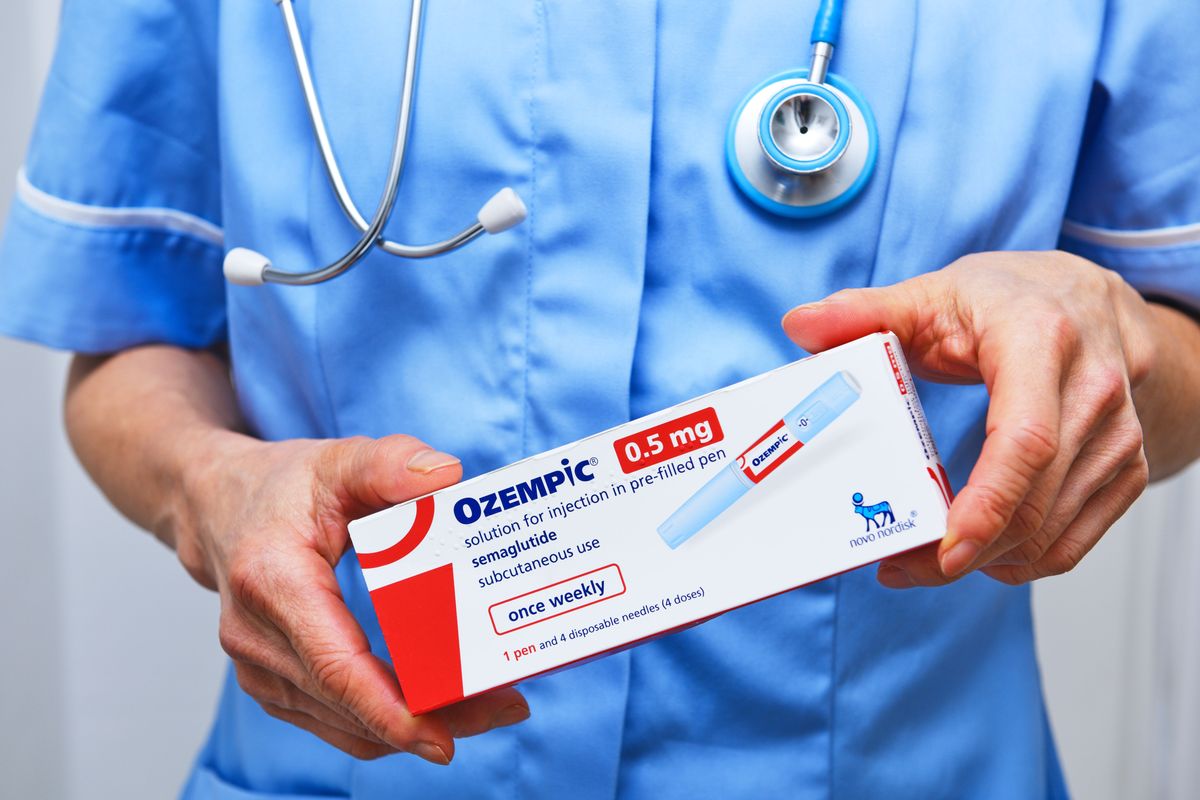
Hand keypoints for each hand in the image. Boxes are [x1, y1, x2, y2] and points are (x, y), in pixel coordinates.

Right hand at [174, 433, 528, 762]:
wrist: (217, 506)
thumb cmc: (280, 486)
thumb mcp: (337, 460)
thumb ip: (389, 463)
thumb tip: (447, 474)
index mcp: (271, 581)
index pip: (334, 666)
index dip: (390, 711)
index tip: (442, 738)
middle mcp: (256, 636)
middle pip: (350, 704)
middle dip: (431, 719)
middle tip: (507, 707)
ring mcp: (259, 668)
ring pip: (345, 725)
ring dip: (415, 725)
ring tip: (488, 706)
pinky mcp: (274, 683)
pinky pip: (335, 719)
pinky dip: (387, 721)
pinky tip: (440, 706)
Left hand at [783, 251, 1154, 585]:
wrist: (1091, 300)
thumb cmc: (1007, 299)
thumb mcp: (934, 293)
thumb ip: (864, 310)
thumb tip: (799, 323)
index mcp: (1041, 341)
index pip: (1025, 439)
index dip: (988, 501)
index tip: (945, 547)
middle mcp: (1093, 390)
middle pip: (1035, 500)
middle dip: (966, 550)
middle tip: (901, 567)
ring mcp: (1118, 435)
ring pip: (1054, 532)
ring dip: (986, 563)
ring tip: (922, 564)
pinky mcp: (1125, 467)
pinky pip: (1075, 541)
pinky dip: (1023, 561)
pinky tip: (977, 555)